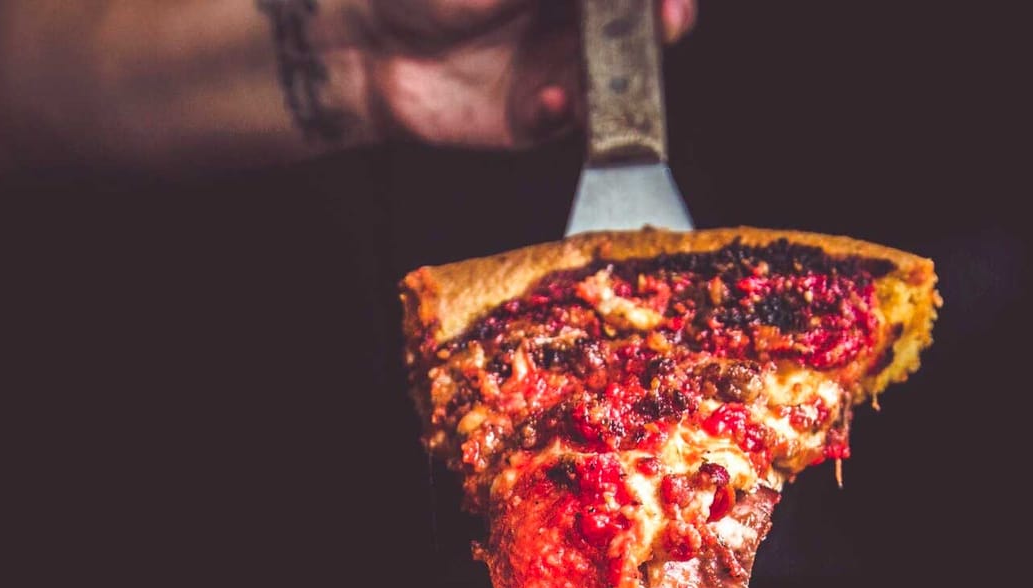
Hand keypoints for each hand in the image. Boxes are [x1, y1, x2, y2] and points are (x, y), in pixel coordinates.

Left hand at [359, 0, 697, 148]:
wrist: (366, 41)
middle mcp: (577, 23)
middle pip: (644, 28)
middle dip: (664, 24)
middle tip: (666, 21)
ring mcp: (560, 70)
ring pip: (615, 79)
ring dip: (623, 78)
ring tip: (609, 66)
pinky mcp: (535, 117)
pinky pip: (566, 121)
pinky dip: (564, 112)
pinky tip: (551, 99)